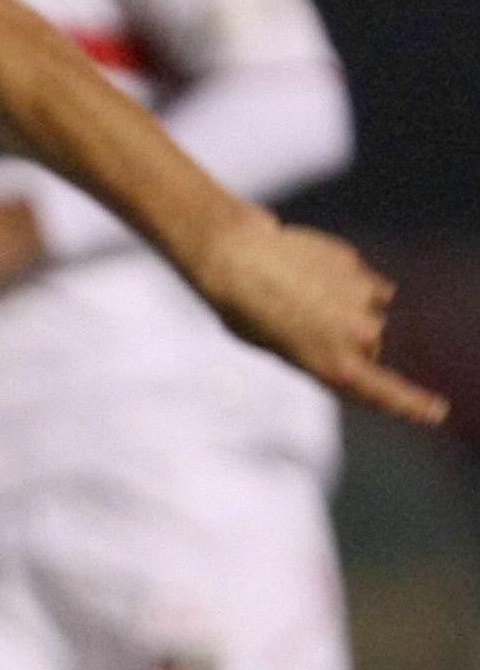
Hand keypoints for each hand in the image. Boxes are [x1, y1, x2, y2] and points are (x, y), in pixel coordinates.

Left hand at [185, 213, 448, 426]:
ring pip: (368, 311)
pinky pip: (363, 282)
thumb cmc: (243, 310)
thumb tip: (356, 344)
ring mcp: (363, 300)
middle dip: (347, 338)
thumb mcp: (280, 350)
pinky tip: (310, 272)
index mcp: (334, 366)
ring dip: (347, 305)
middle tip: (302, 323)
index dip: (412, 404)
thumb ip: (321, 356)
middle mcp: (358, 337)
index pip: (386, 393)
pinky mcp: (360, 270)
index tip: (436, 412)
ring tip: (301, 293)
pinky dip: (345, 280)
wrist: (233, 257)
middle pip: (370, 345)